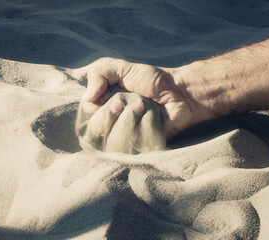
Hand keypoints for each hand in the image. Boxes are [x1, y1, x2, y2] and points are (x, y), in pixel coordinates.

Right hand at [81, 58, 206, 137]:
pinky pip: (136, 139)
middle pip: (96, 127)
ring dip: (130, 116)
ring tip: (144, 106)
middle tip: (129, 100)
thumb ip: (99, 75)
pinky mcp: (143, 144)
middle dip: (112, 110)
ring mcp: (128, 135)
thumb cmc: (151, 79)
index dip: (99, 104)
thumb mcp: (122, 69)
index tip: (115, 94)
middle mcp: (113, 122)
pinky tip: (154, 116)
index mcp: (105, 105)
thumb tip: (87, 97)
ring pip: (114, 136)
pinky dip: (146, 123)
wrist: (180, 90)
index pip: (88, 112)